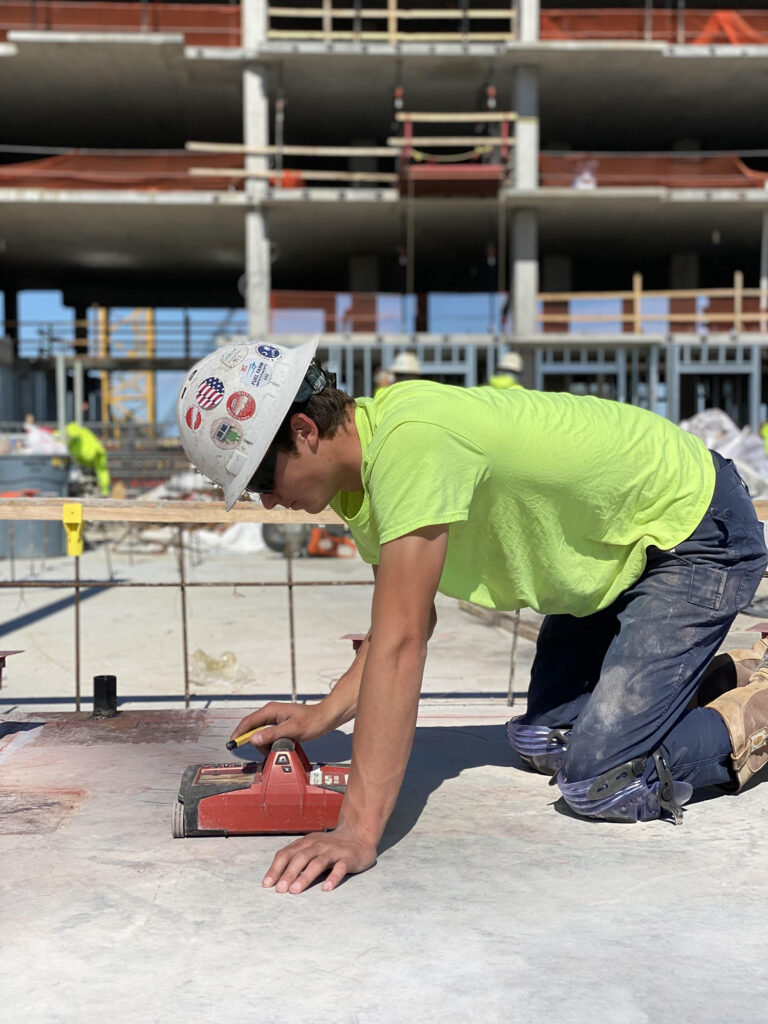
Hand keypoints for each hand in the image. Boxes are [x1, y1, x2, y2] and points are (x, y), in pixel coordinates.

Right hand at [229, 701, 328, 753]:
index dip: (239, 733)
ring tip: (277, 748)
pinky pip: (269, 735)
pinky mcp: (279, 724)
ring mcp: (275, 718)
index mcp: (270, 710)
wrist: (325, 718)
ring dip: (265, 744)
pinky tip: (279, 746)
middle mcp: (270, 713)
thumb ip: (271, 734)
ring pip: (261, 734)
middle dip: (256, 742)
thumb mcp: (291, 729)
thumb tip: (253, 739)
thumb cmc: (311, 721)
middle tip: (266, 752)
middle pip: (253, 729)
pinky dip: (271, 743)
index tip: (232, 744)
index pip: (248, 722)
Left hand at [262, 827, 377, 893]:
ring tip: (295, 890)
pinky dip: (333, 878)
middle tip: (279, 890)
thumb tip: (276, 879)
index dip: (276, 868)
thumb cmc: (330, 846)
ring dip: (305, 876)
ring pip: (318, 862)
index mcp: (306, 842)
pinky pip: (340, 868)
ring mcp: (334, 851)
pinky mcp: (348, 858)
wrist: (359, 835)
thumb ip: (297, 859)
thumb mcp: (312, 847)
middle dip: (288, 873)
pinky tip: (326, 888)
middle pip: (301, 857)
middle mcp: (318, 845)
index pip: (287, 853)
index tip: (267, 884)